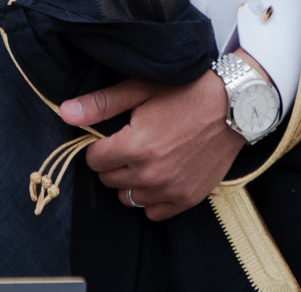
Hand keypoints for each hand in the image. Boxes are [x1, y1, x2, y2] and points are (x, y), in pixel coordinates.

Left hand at [64, 59, 263, 220]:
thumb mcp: (142, 88)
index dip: (101, 145)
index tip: (116, 134)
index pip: (94, 160)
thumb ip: (101, 104)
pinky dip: (153, 197)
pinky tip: (162, 175)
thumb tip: (64, 112)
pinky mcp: (188, 199)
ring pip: (129, 198)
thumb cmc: (188, 91)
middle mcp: (150, 173)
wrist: (236, 105)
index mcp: (135, 145)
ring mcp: (170, 189)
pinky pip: (154, 212)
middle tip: (134, 142)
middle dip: (115, 162)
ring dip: (132, 181)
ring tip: (148, 158)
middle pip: (109, 180)